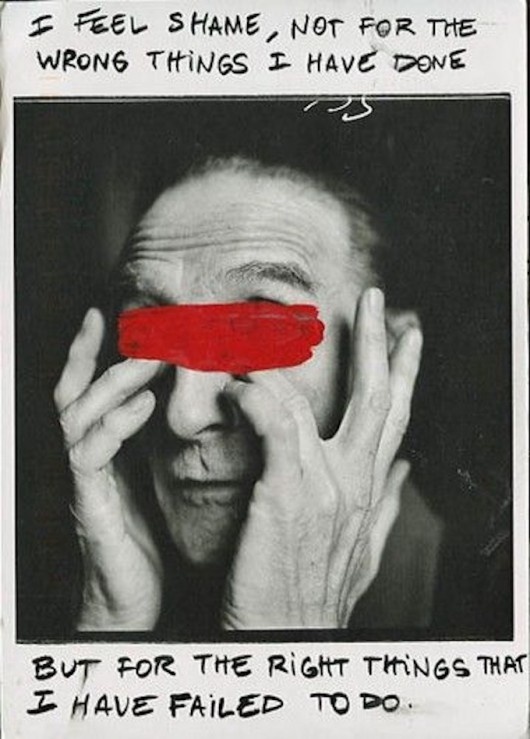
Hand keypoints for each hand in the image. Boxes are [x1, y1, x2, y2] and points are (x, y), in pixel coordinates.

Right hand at [54, 308, 162, 629]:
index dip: (89, 353)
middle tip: (138, 330)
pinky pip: (88, 456)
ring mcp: (82, 482)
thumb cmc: (144, 540)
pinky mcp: (89, 506)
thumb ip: (155, 445)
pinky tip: (144, 406)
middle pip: (71, 394)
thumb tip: (186, 405)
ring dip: (111, 383)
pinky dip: (114, 425)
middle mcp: (83, 460)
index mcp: (100, 451)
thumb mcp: (151, 481)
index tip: (107, 315)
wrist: (130, 601)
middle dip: (98, 357)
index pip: (85, 391)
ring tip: (147, 360)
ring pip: (76, 416)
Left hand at [221, 288, 421, 628]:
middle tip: (375, 299)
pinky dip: (256, 395)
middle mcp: (357, 484)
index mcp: (370, 492)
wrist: (289, 641)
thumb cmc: (314, 595)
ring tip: (262, 330)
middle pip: (378, 398)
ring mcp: (325, 486)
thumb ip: (385, 509)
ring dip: (288, 358)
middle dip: (378, 343)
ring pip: (318, 400)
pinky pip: (274, 422)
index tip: (408, 336)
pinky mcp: (287, 493)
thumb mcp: (363, 550)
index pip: (396, 419)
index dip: (405, 373)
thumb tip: (405, 475)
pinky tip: (239, 382)